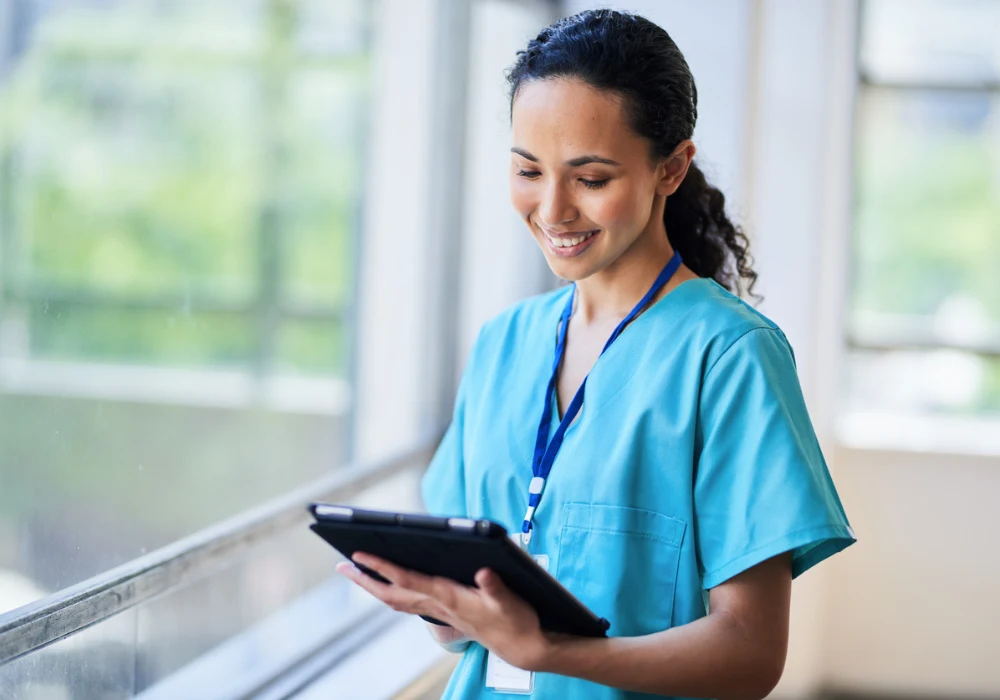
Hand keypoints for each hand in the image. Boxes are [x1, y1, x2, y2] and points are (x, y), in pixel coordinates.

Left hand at [335, 553, 551, 670]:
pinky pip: (409, 602)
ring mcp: (439, 611)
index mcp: (449, 597)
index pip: (407, 580)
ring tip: (356, 572)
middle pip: (391, 593)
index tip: (360, 555)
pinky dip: (391, 592)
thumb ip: (496, 587)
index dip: (382, 567)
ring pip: (397, 599)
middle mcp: (438, 605)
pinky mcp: (444, 613)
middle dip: (365, 580)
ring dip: (373, 586)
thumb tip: (484, 572)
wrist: (522, 647)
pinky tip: (388, 585)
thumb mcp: (510, 601)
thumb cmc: (516, 621)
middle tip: (341, 565)